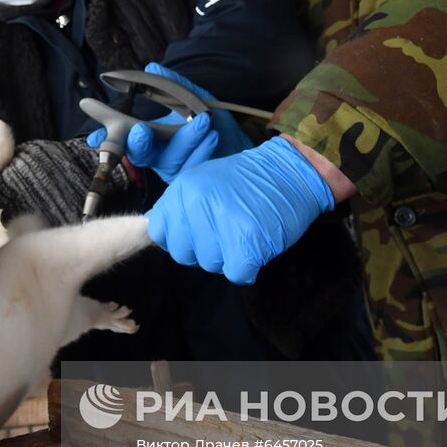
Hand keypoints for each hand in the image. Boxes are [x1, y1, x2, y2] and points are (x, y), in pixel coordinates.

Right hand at [87, 62, 253, 182]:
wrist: (240, 143)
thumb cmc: (211, 121)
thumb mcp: (193, 98)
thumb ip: (171, 84)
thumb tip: (152, 67)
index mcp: (150, 139)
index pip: (123, 141)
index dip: (107, 141)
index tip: (95, 138)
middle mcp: (158, 155)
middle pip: (140, 154)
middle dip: (138, 143)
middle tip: (140, 130)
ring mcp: (175, 168)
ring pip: (172, 158)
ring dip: (185, 139)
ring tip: (202, 122)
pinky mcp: (194, 178)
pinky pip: (194, 165)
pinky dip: (202, 148)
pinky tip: (210, 135)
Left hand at [147, 137, 334, 285]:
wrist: (290, 172)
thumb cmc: (246, 181)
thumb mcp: (203, 181)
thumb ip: (178, 207)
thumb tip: (156, 231)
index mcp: (184, 189)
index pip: (160, 232)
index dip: (179, 237)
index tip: (198, 230)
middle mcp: (198, 204)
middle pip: (183, 254)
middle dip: (203, 250)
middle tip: (225, 232)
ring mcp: (223, 223)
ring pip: (209, 264)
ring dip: (227, 257)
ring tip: (243, 233)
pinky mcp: (247, 243)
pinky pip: (236, 273)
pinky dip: (247, 268)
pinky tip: (255, 246)